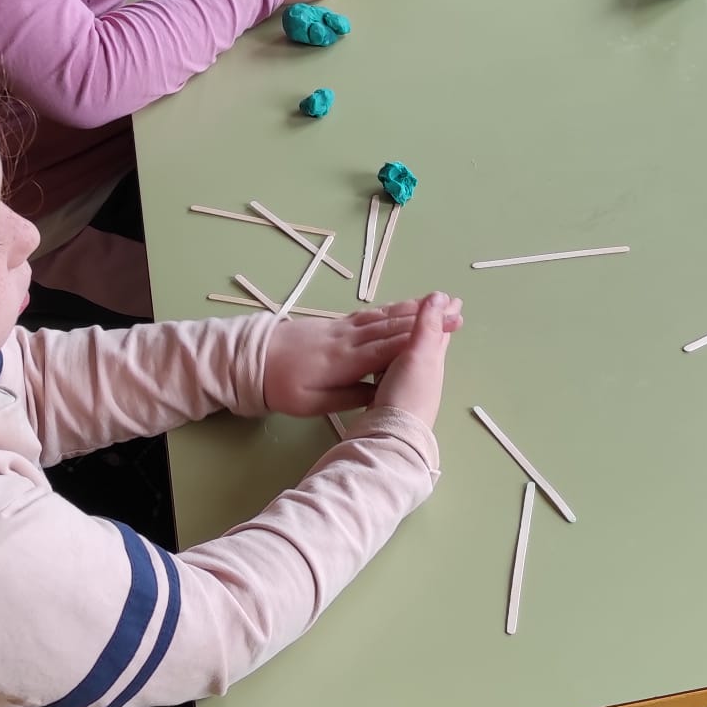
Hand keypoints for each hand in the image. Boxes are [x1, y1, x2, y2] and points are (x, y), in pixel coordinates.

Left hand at [263, 293, 461, 424]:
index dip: (420, 338)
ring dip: (412, 309)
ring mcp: (341, 328)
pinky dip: (391, 309)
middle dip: (426, 318)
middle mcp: (347, 339)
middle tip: (457, 310)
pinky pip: (369, 314)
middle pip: (392, 326)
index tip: (447, 330)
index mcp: (344, 360)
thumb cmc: (280, 386)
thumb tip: (382, 394)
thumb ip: (348, 397)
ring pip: (382, 316)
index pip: (389, 347)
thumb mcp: (311, 403)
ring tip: (439, 303)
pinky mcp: (335, 324)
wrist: (250, 358)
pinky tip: (404, 307)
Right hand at [371, 292, 458, 427]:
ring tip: (411, 330)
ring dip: (414, 340)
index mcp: (433, 359)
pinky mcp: (391, 395)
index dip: (445, 313)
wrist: (389, 434)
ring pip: (413, 355)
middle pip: (431, 343)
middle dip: (434, 325)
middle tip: (437, 309)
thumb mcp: (419, 355)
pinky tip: (387, 360)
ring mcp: (409, 385)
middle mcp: (425, 372)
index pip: (441, 330)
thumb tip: (441, 296)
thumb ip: (428, 326)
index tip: (452, 298)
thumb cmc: (407, 393)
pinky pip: (394, 367)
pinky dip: (394, 356)